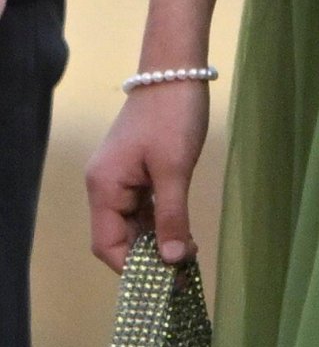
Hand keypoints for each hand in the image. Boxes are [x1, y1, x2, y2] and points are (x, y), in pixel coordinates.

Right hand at [85, 79, 209, 273]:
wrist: (177, 68)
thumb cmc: (172, 116)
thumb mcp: (175, 169)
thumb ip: (172, 217)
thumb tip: (172, 261)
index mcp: (104, 186)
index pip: (107, 244)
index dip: (132, 267)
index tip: (164, 278)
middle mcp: (105, 184)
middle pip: (118, 236)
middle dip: (148, 255)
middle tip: (183, 268)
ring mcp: (120, 175)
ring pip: (133, 222)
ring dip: (156, 238)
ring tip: (186, 254)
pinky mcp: (136, 168)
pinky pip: (142, 205)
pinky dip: (159, 220)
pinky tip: (182, 230)